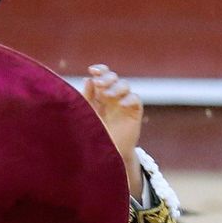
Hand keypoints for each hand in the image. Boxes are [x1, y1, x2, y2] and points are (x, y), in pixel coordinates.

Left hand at [83, 64, 144, 196]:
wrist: (104, 153)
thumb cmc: (92, 132)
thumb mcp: (86, 113)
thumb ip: (86, 97)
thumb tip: (88, 79)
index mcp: (98, 94)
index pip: (101, 76)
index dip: (100, 70)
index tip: (92, 70)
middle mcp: (111, 96)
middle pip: (114, 78)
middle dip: (107, 77)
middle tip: (99, 83)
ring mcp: (123, 103)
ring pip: (125, 86)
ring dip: (116, 87)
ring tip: (108, 95)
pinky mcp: (133, 112)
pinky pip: (135, 100)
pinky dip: (129, 99)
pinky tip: (120, 104)